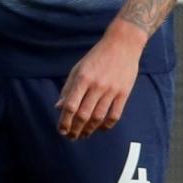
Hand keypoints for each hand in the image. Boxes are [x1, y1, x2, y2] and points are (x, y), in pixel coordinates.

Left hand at [56, 20, 146, 139]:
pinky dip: (107, 125)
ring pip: (98, 117)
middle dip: (75, 129)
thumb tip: (58, 107)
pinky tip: (100, 129)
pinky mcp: (124, 93)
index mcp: (82, 78)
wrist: (122, 45)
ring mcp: (111, 91)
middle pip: (84, 114)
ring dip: (89, 129)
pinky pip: (115, 114)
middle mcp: (96, 86)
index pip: (70, 105)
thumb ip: (68, 88)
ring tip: (83, 135)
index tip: (61, 130)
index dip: (64, 120)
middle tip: (71, 137)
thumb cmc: (96, 56)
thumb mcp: (78, 68)